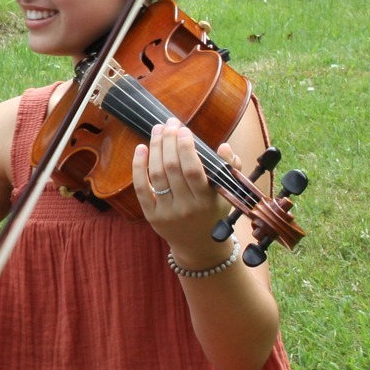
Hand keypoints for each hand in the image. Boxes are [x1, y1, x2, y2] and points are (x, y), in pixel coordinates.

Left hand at [132, 118, 237, 266]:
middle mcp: (186, 207)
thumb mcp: (227, 193)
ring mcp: (167, 212)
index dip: (186, 147)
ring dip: (155, 148)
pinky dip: (139, 167)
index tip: (183, 129)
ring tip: (157, 130)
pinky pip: (142, 188)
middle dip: (169, 141)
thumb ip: (230, 169)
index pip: (193, 170)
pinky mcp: (151, 216)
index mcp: (206, 201)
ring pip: (156, 175)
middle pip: (172, 168)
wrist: (199, 246)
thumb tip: (224, 146)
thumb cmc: (214, 212)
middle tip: (169, 123)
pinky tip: (141, 148)